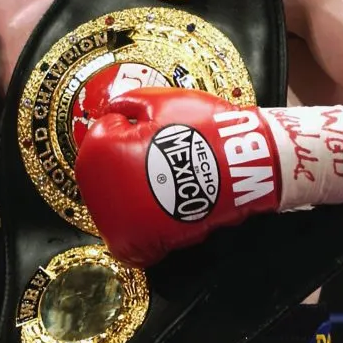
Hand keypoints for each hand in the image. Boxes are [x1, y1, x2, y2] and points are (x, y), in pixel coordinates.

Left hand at [74, 88, 282, 267]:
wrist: (243, 162)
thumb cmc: (203, 128)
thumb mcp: (160, 100)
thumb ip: (128, 103)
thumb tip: (112, 112)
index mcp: (100, 151)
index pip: (99, 140)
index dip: (124, 131)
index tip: (145, 132)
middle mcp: (100, 190)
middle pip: (103, 178)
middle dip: (124, 167)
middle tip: (156, 160)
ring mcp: (118, 220)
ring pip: (114, 212)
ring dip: (132, 200)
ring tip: (165, 185)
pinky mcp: (139, 242)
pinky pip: (129, 242)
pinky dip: (142, 233)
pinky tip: (165, 212)